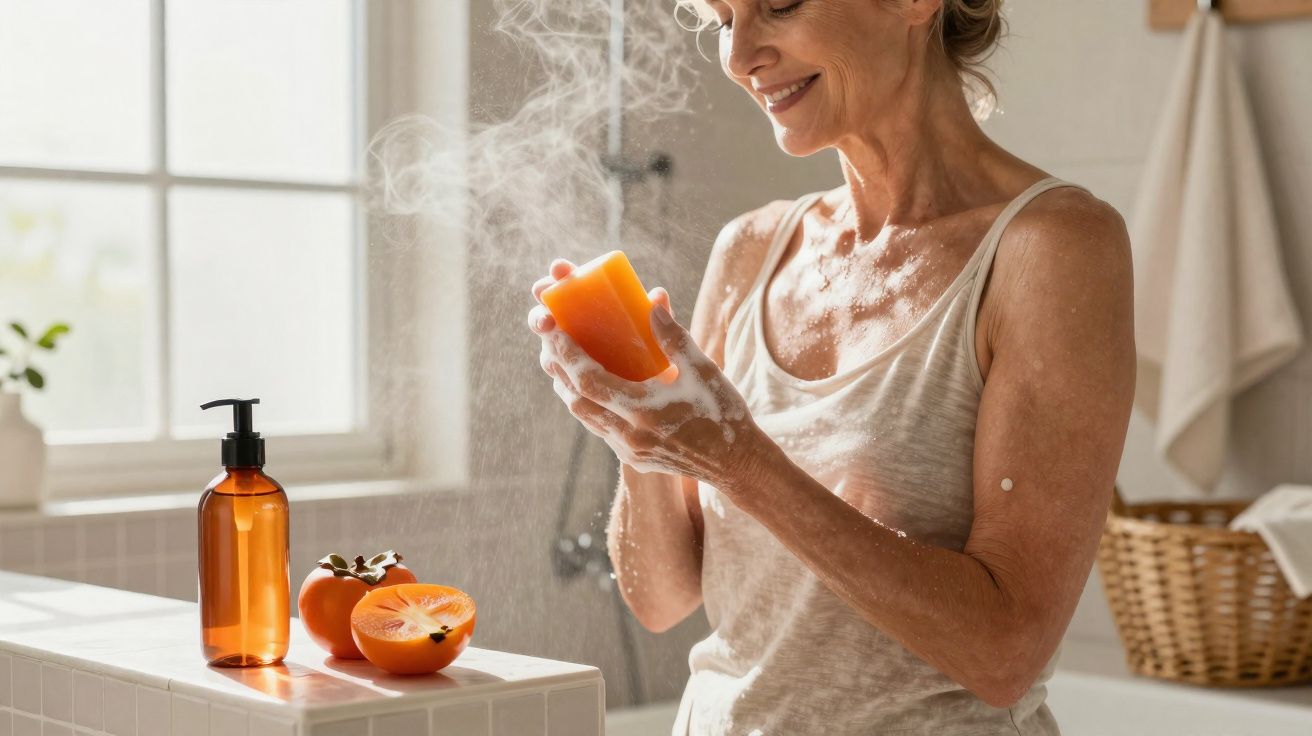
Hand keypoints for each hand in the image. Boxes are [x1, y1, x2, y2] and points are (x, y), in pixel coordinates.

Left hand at [527, 260, 763, 490]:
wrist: (736, 463)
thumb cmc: (723, 412)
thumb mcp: (704, 370)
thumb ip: (675, 338)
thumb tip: (652, 303)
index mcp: (645, 411)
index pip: (590, 381)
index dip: (568, 355)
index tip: (556, 330)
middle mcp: (630, 436)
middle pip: (578, 401)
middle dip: (561, 371)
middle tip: (552, 343)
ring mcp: (629, 451)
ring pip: (586, 418)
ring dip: (571, 391)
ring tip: (563, 364)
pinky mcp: (633, 459)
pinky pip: (601, 430)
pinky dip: (591, 407)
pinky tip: (592, 390)